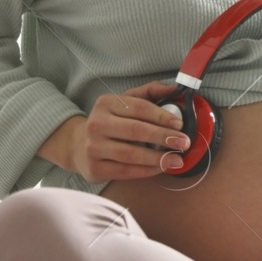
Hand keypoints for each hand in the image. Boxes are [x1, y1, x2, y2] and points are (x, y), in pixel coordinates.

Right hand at [39, 81, 188, 183]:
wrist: (78, 145)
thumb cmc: (110, 122)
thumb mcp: (125, 101)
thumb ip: (150, 92)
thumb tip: (175, 89)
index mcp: (106, 103)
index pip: (138, 107)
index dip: (161, 116)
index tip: (180, 124)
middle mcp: (97, 124)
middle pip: (136, 130)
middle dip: (163, 137)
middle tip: (184, 143)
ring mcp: (93, 147)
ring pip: (131, 154)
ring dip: (158, 158)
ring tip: (176, 160)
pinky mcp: (95, 168)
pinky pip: (125, 171)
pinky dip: (146, 171)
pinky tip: (160, 168)